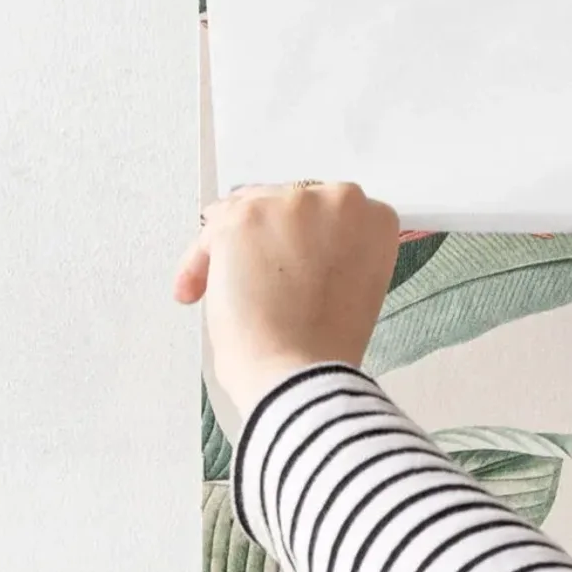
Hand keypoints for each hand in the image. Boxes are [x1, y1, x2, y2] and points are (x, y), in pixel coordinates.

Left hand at [174, 181, 402, 425]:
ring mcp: (291, 205)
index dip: (303, 235)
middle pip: (285, 201)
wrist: (300, 371)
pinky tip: (197, 292)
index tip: (290, 258)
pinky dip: (198, 262)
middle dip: (265, 237)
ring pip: (246, 211)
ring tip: (224, 291)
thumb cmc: (326, 345)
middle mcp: (338, 201)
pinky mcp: (246, 218)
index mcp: (374, 219)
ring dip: (230, 248)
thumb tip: (287, 242)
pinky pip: (210, 230)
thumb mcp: (352, 285)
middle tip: (254, 278)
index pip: (328, 206)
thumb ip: (332, 251)